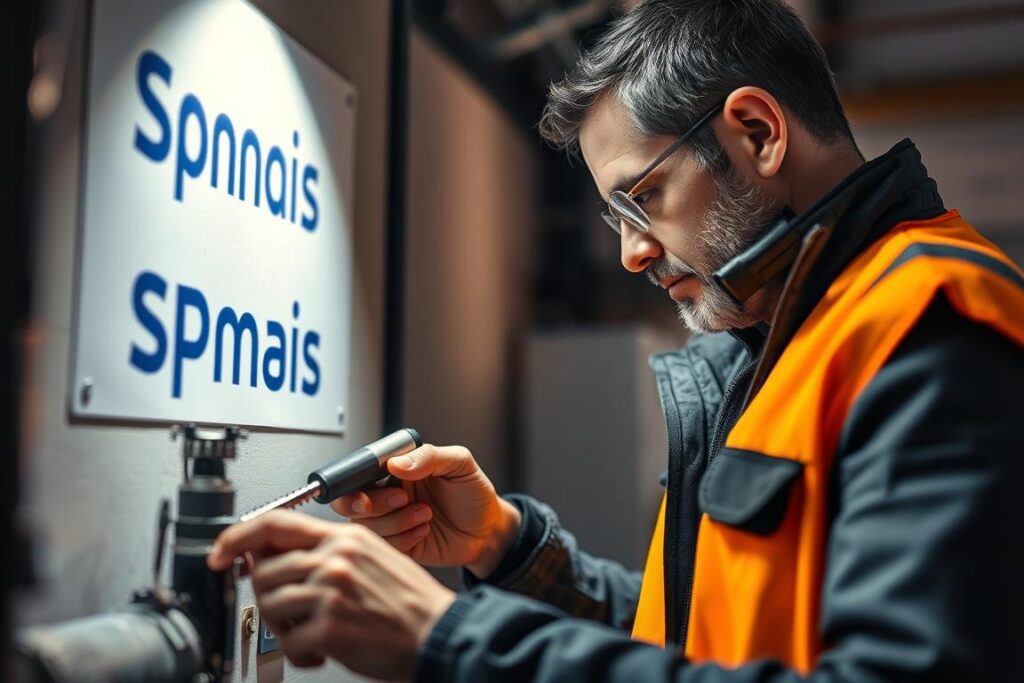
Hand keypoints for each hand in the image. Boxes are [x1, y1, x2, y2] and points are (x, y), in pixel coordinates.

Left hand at [207, 510, 455, 679]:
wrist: (438, 632)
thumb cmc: (408, 601)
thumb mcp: (371, 557)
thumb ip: (327, 550)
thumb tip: (275, 552)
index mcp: (344, 537)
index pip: (275, 523)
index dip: (236, 536)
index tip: (219, 553)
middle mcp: (335, 558)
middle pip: (264, 570)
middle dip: (268, 597)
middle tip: (290, 613)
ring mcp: (331, 591)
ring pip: (270, 605)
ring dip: (284, 627)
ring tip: (310, 634)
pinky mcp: (330, 627)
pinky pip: (289, 642)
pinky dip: (300, 653)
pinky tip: (322, 652)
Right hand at [331, 444, 520, 577]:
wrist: (488, 530)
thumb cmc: (474, 494)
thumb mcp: (460, 465)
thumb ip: (429, 457)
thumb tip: (397, 462)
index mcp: (396, 470)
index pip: (359, 473)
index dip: (353, 484)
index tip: (368, 492)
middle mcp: (388, 494)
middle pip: (351, 503)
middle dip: (370, 505)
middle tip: (402, 500)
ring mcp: (391, 521)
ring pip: (368, 526)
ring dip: (397, 521)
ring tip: (426, 514)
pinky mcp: (397, 545)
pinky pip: (384, 546)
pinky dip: (404, 539)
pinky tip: (424, 530)